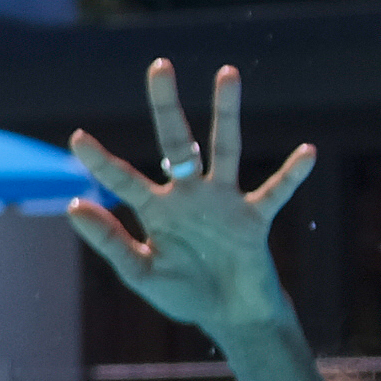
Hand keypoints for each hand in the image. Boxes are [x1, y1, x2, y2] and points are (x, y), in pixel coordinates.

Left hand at [67, 58, 317, 343]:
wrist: (231, 316)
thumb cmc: (184, 294)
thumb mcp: (141, 273)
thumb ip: (110, 242)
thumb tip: (73, 206)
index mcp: (157, 209)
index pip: (122, 178)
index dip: (99, 161)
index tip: (75, 138)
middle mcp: (189, 195)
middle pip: (177, 141)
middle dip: (166, 105)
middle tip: (160, 65)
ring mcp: (223, 202)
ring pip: (225, 147)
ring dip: (226, 112)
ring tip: (226, 73)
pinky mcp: (254, 218)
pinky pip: (274, 191)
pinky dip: (291, 174)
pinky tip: (307, 152)